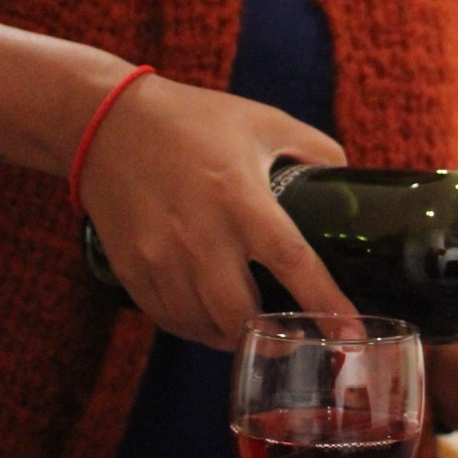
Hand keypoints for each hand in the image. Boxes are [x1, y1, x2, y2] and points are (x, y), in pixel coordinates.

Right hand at [77, 72, 350, 348]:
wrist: (106, 122)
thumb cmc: (192, 120)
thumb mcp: (263, 121)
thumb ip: (314, 147)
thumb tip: (348, 175)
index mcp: (239, 197)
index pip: (292, 262)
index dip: (326, 303)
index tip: (351, 334)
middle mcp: (199, 235)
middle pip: (241, 315)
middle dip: (273, 334)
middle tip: (296, 335)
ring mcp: (159, 257)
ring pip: (204, 326)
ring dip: (235, 338)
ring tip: (255, 330)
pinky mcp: (132, 269)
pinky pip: (170, 320)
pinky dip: (197, 329)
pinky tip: (213, 322)